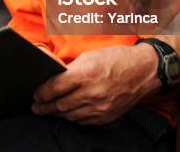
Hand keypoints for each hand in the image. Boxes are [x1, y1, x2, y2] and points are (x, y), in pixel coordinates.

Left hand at [31, 44, 158, 124]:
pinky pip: (83, 121)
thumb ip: (71, 70)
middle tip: (36, 106)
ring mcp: (100, 107)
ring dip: (56, 114)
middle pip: (60, 105)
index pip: (55, 87)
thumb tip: (54, 79)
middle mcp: (92, 92)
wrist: (143, 70)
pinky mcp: (107, 115)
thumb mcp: (89, 57)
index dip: (42, 92)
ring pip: (70, 115)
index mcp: (85, 74)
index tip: (35, 94)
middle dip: (45, 106)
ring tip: (47, 111)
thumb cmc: (116, 59)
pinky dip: (72, 117)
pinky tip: (66, 114)